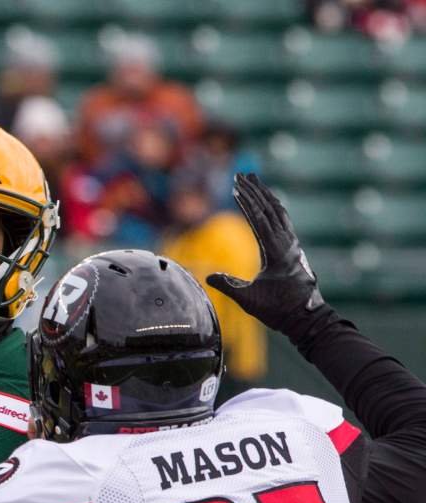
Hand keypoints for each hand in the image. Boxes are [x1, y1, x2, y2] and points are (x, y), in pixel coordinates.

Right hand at [206, 173, 326, 336]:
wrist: (306, 318)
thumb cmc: (278, 310)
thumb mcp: (249, 299)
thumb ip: (228, 285)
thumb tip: (208, 276)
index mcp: (277, 252)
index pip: (260, 221)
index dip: (247, 204)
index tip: (235, 188)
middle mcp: (288, 243)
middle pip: (270, 209)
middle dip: (255, 191)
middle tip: (242, 174)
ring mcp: (292, 245)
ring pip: (279, 211)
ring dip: (265, 195)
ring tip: (253, 180)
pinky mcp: (293, 249)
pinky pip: (283, 220)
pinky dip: (273, 207)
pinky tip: (267, 202)